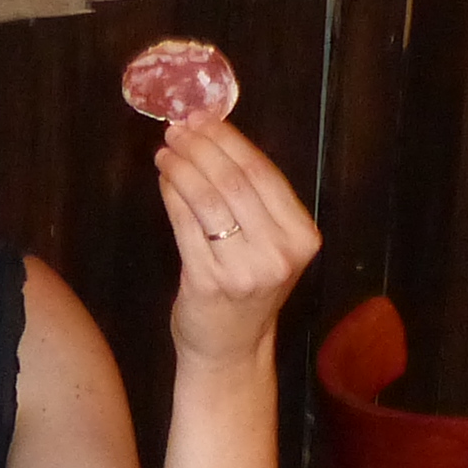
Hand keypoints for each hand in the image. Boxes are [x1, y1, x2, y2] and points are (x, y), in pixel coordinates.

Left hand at [156, 117, 317, 364]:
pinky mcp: (208, 282)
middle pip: (234, 182)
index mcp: (302, 237)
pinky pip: (185, 224)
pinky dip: (172, 194)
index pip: (263, 173)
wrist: (232, 348)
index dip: (229, 141)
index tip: (202, 119)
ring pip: (207, 199)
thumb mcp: (269, 244)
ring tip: (166, 151)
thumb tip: (212, 135)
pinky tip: (165, 179)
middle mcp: (279, 254)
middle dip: (201, 148)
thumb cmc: (248, 289)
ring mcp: (244, 270)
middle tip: (177, 130)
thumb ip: (253, 197)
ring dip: (182, 167)